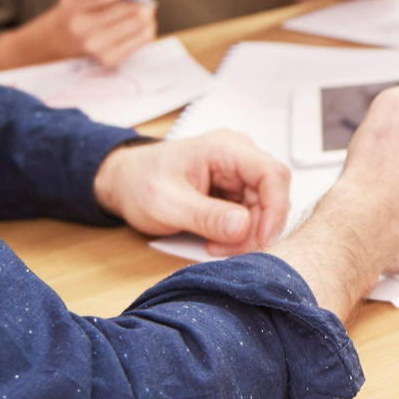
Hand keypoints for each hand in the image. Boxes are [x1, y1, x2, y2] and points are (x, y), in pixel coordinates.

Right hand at [0, 0, 159, 69]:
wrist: (66, 36)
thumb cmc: (83, 1)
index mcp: (73, 2)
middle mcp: (82, 27)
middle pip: (130, 6)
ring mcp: (96, 46)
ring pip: (142, 20)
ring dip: (148, 7)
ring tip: (138, 3)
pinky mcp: (110, 60)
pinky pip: (145, 36)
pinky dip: (148, 24)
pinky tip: (135, 21)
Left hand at [93, 132, 292, 255]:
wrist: (123, 182)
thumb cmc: (139, 183)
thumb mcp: (167, 204)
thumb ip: (206, 216)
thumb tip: (244, 226)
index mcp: (224, 148)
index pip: (271, 173)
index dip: (275, 208)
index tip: (263, 239)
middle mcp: (238, 155)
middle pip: (272, 194)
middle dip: (257, 228)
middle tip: (230, 250)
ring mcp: (238, 172)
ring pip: (265, 207)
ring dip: (248, 234)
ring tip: (216, 246)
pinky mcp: (235, 189)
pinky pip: (252, 214)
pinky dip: (240, 233)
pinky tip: (217, 241)